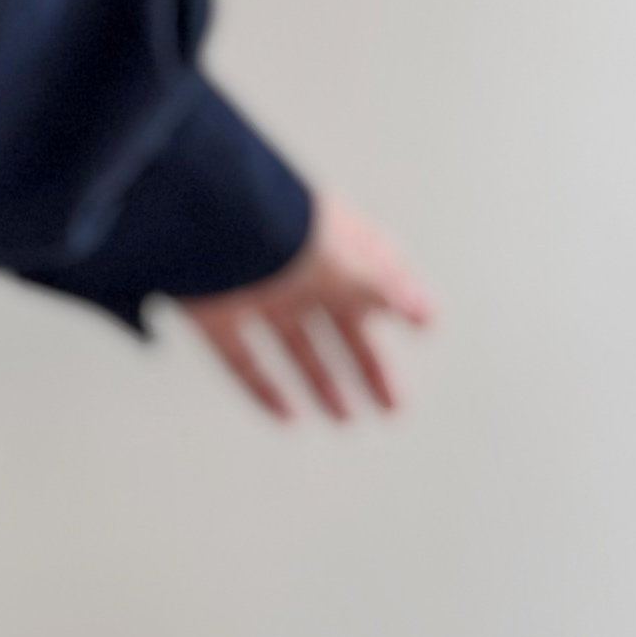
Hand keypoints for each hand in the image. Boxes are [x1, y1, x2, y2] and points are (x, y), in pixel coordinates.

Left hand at [180, 195, 434, 421]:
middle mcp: (293, 265)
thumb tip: (422, 309)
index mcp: (329, 241)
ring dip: (321, 381)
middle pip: (339, 322)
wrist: (210, 218)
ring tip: (345, 418)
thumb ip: (385, 291)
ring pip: (293, 343)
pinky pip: (241, 358)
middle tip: (392, 404)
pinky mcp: (213, 312)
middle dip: (367, 364)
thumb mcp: (348, 265)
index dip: (399, 301)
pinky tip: (288, 416)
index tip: (425, 328)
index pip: (372, 272)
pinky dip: (263, 389)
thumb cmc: (283, 228)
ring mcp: (253, 288)